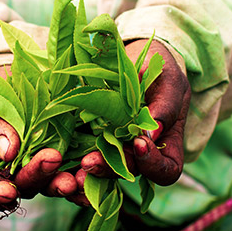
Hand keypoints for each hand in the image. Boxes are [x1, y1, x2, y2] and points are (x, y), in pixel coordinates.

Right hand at [0, 67, 76, 213]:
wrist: (21, 82)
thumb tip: (8, 151)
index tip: (5, 192)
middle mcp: (19, 174)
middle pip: (28, 186)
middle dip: (40, 176)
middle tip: (52, 159)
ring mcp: (46, 168)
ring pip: (55, 184)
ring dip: (67, 183)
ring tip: (77, 175)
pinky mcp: (71, 158)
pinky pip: (80, 172)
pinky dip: (89, 174)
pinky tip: (95, 167)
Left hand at [66, 39, 190, 205]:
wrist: (134, 57)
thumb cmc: (159, 69)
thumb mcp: (168, 81)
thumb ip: (165, 106)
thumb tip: (153, 134)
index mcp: (166, 145)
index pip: (166, 170)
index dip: (153, 164)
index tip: (140, 143)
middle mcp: (140, 153)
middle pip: (129, 172)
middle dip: (110, 169)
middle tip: (90, 161)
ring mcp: (116, 147)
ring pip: (104, 167)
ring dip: (91, 167)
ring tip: (77, 162)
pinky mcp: (93, 137)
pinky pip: (85, 152)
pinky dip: (75, 157)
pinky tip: (63, 155)